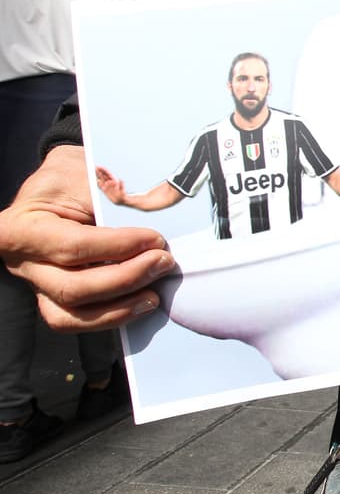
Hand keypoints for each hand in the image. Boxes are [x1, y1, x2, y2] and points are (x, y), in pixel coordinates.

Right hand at [0, 146, 170, 331]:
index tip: (155, 240)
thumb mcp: (83, 173)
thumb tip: (150, 219)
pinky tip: (140, 303)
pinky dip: (113, 315)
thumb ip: (109, 200)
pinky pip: (79, 319)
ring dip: (119, 309)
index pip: (74, 246)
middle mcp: (24, 262)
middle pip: (72, 288)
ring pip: (71, 316)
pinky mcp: (55, 297)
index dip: (119, 247)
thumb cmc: (69, 179)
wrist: (60, 185)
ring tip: (154, 294)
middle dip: (126, 279)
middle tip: (162, 262)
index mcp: (22, 229)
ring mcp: (37, 284)